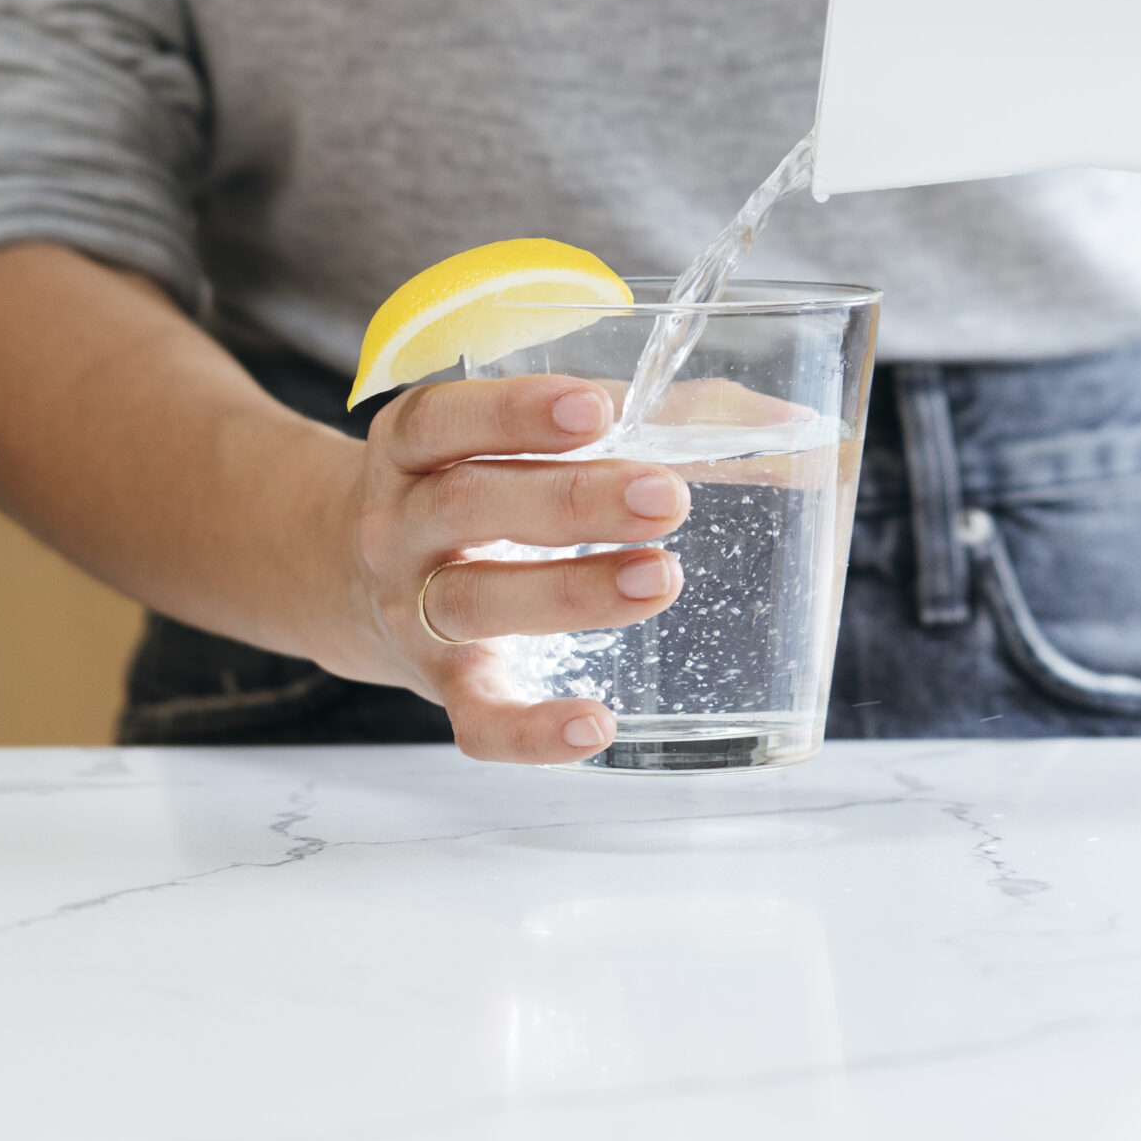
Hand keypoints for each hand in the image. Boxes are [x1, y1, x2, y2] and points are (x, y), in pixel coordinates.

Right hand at [338, 373, 689, 764]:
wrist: (348, 575)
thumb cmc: (483, 481)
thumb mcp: (528, 435)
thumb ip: (655, 417)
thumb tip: (792, 423)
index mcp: (417, 442)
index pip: (449, 417)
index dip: (516, 412)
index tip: (598, 408)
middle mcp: (402, 522)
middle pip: (471, 505)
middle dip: (570, 501)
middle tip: (666, 497)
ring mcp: (414, 609)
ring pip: (476, 602)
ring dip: (570, 593)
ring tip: (659, 578)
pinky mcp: (441, 685)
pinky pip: (475, 719)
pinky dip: (530, 732)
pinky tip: (597, 727)